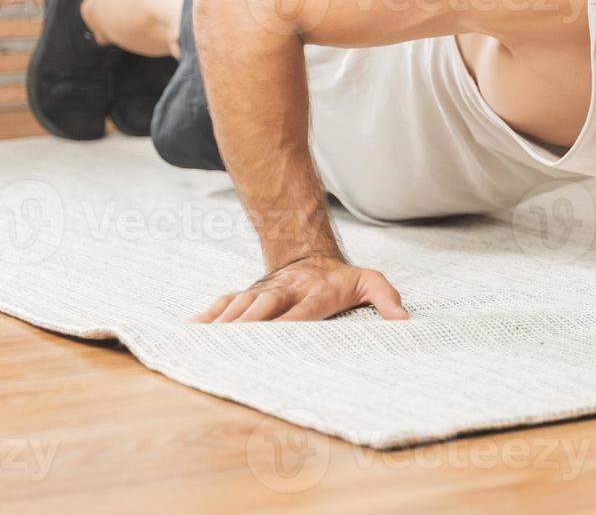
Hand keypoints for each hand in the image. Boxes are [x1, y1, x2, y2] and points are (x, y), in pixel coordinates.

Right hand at [191, 255, 408, 322]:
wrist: (310, 252)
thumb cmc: (341, 278)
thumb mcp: (370, 281)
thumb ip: (386, 297)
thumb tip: (403, 319)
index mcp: (316, 292)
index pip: (303, 310)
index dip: (290, 323)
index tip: (279, 338)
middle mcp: (286, 290)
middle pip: (266, 306)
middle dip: (250, 323)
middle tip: (233, 342)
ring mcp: (265, 290)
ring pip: (242, 303)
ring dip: (225, 321)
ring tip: (207, 340)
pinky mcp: (250, 293)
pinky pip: (226, 301)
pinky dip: (209, 315)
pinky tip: (192, 329)